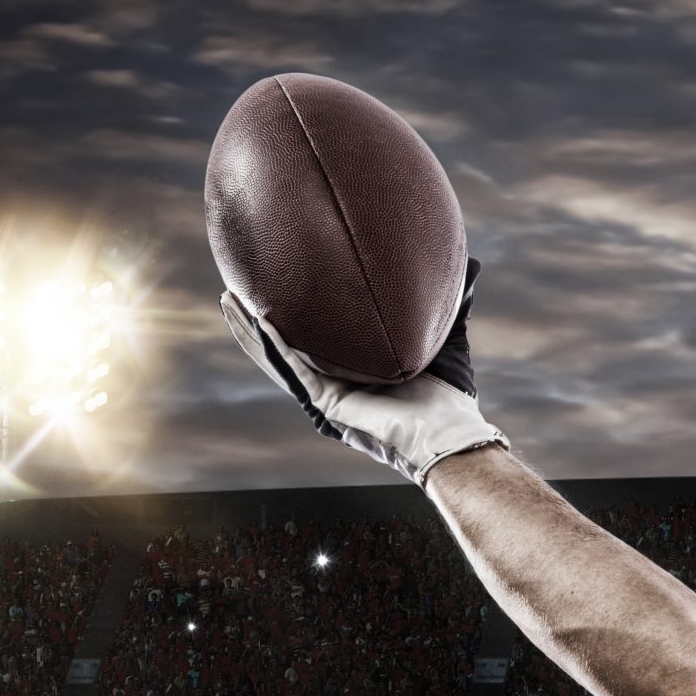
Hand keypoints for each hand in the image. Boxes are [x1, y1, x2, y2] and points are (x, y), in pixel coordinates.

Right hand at [220, 257, 509, 486]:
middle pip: (284, 345)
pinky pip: (294, 369)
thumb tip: (467, 263)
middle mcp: (336, 382)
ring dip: (250, 330)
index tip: (276, 280)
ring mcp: (328, 395)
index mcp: (355, 369)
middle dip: (255, 317)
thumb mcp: (443, 337)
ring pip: (277, 357)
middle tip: (232, 287)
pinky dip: (274, 345)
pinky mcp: (328, 405)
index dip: (293, 311)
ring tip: (227, 300)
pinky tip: (257, 318)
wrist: (448, 432)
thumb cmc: (450, 393)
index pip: (314, 336)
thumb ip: (446, 305)